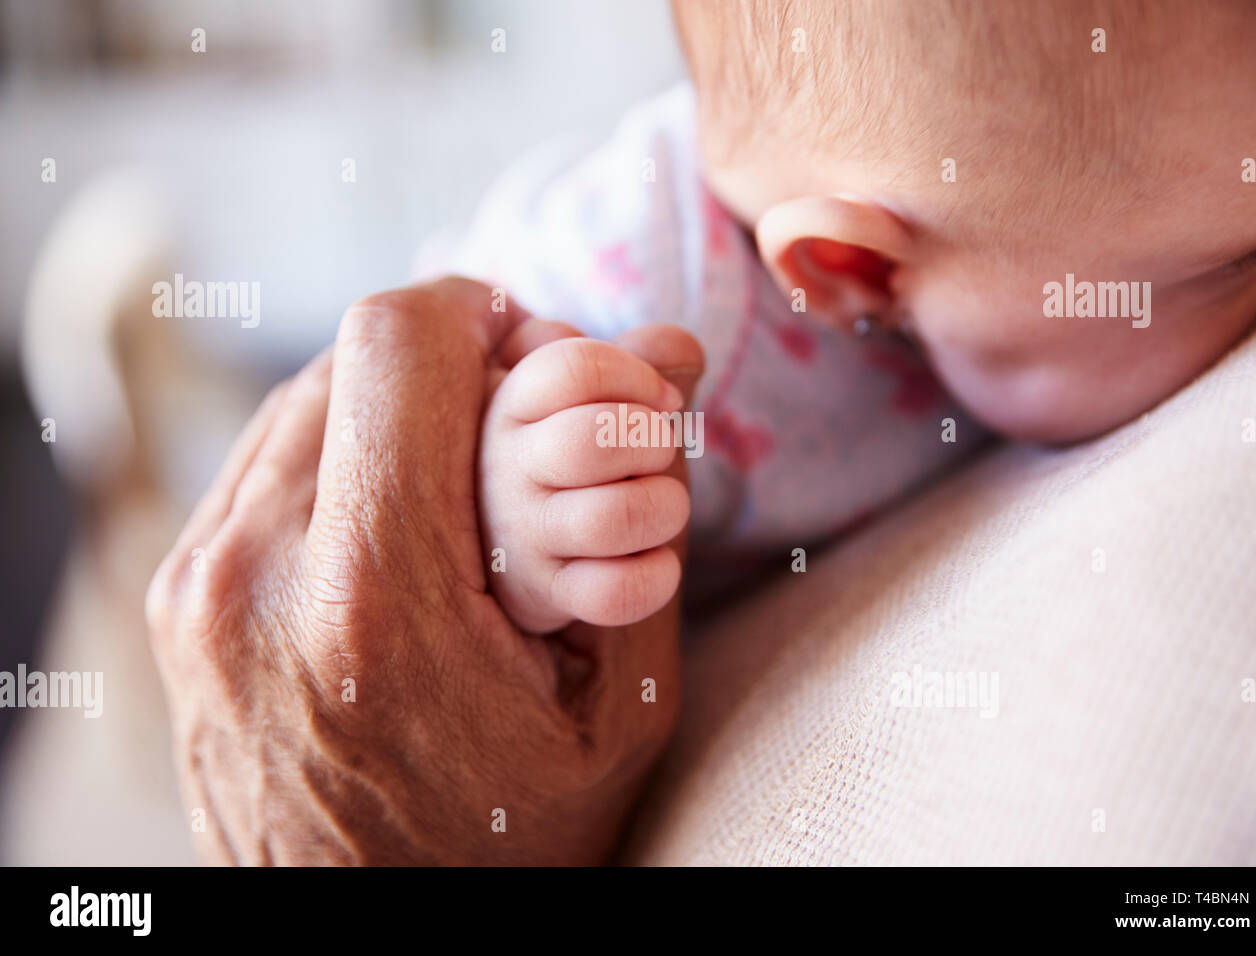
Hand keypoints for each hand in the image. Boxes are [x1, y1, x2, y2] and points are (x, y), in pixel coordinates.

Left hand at [146, 278, 702, 863]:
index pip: (400, 344)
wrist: (364, 935)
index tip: (538, 354)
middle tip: (515, 437)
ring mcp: (198, 587)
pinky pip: (262, 462)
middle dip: (450, 370)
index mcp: (375, 598)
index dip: (483, 312)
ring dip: (391, 415)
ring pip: (300, 398)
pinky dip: (338, 460)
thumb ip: (646, 519)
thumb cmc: (505, 844)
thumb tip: (672, 355)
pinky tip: (394, 531)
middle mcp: (256, 575)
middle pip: (349, 358)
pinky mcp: (176, 598)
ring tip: (457, 497)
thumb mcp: (616, 706)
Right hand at [478, 321, 700, 633]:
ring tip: (660, 506)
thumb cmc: (571, 451)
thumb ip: (640, 356)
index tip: (661, 399)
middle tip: (656, 455)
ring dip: (664, 508)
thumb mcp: (590, 390)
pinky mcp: (546, 595)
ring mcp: (522, 536)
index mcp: (511, 402)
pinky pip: (615, 593)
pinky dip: (656, 576)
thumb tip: (680, 350)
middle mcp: (504, 468)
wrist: (518, 542)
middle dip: (653, 443)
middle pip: (593, 440)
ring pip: (612, 519)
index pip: (576, 367)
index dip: (638, 378)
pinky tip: (653, 558)